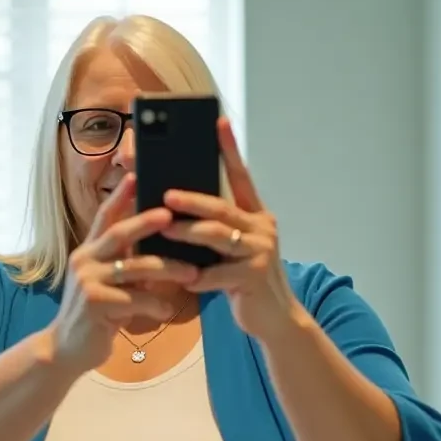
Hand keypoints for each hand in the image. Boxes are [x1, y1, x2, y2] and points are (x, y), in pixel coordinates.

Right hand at [49, 173, 199, 374]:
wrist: (67, 350)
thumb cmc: (95, 316)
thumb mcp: (106, 284)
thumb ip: (122, 266)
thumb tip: (157, 252)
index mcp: (88, 252)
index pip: (105, 217)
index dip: (120, 196)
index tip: (135, 175)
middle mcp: (84, 261)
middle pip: (119, 234)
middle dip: (146, 222)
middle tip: (171, 215)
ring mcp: (88, 282)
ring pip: (134, 268)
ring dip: (167, 270)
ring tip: (192, 273)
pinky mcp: (95, 304)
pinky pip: (135, 299)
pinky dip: (156, 304)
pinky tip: (167, 312)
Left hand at [161, 120, 299, 344]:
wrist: (275, 318)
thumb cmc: (244, 279)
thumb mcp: (233, 249)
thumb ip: (215, 228)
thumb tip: (175, 208)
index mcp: (256, 216)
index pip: (242, 176)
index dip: (230, 150)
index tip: (219, 122)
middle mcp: (262, 228)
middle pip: (222, 207)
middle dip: (192, 199)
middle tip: (166, 193)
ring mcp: (260, 252)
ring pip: (218, 236)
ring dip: (188, 233)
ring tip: (165, 229)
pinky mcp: (253, 278)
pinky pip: (218, 274)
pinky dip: (198, 277)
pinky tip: (183, 280)